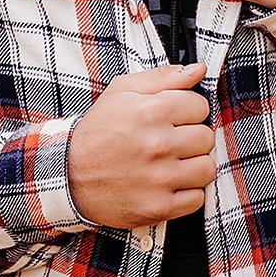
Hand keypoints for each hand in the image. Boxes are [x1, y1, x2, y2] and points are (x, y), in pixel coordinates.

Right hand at [67, 62, 214, 227]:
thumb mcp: (122, 92)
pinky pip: (197, 198)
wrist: (69, 176)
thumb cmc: (98, 131)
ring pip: (207, 168)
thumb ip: (163, 77)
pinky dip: (186, 193)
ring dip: (193, 166)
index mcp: (151, 111)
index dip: (189, 110)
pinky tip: (168, 184)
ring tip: (172, 163)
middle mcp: (158, 145)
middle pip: (206, 137)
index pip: (201, 106)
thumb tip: (199, 70)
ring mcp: (160, 178)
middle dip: (192, 138)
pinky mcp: (159, 207)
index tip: (175, 118)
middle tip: (172, 142)